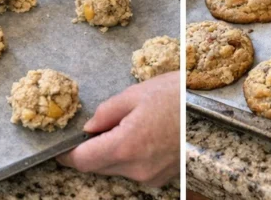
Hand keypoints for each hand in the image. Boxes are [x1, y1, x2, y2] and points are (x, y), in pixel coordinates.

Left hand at [57, 72, 179, 185]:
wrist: (211, 108)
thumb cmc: (176, 94)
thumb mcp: (136, 93)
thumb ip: (107, 112)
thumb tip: (88, 127)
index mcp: (127, 145)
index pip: (84, 161)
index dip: (67, 155)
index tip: (60, 148)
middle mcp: (137, 169)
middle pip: (98, 167)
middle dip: (91, 150)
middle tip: (96, 127)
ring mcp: (151, 177)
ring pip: (116, 169)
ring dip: (111, 152)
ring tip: (126, 124)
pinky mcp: (161, 178)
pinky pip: (134, 170)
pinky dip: (129, 156)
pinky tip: (141, 134)